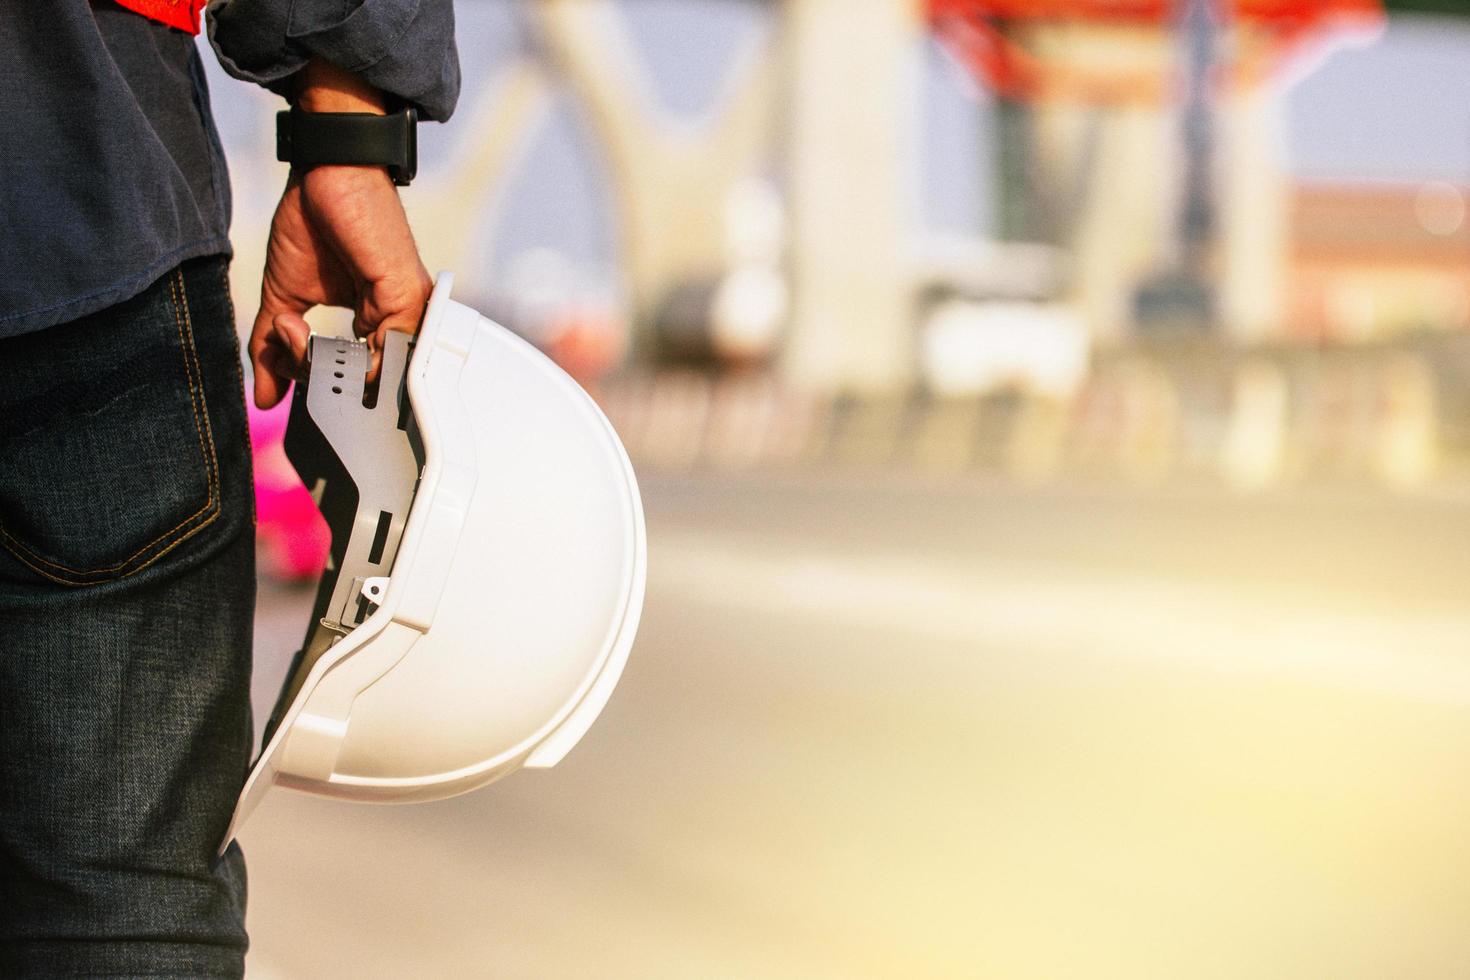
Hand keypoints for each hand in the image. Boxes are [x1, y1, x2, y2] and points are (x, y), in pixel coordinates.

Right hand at [248, 61, 431, 408]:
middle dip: (313, 379)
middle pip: (364, 385)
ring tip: (290, 331)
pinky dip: (337, 355)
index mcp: (373, 322)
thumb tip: (262, 397)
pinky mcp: (405, 300)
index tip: (283, 364)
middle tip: (283, 347)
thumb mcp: (283, 296)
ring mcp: (406, 314)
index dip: (316, 383)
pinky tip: (304, 332)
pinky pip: (386, 355)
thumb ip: (273, 349)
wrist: (327, 170)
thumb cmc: (312, 221)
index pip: (354, 379)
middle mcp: (396, 323)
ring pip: (373, 376)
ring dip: (317, 365)